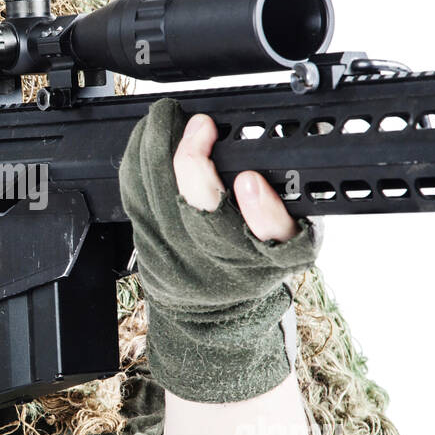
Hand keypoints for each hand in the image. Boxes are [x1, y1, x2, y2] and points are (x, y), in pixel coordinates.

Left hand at [118, 97, 319, 402]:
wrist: (212, 316)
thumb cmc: (255, 268)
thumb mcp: (291, 244)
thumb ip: (291, 204)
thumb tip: (299, 143)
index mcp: (273, 256)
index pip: (273, 233)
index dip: (261, 209)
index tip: (250, 181)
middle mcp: (224, 259)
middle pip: (204, 211)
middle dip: (196, 163)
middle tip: (201, 126)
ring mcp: (182, 255)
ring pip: (161, 200)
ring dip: (160, 153)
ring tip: (168, 118)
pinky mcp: (148, 248)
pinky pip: (135, 199)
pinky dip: (138, 164)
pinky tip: (146, 138)